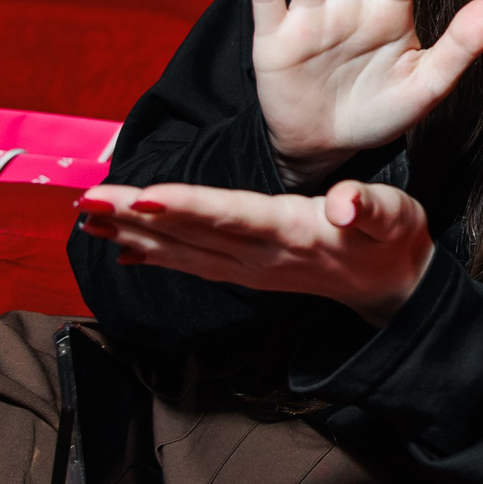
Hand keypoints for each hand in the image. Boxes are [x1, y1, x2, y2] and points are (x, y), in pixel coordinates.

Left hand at [76, 180, 434, 326]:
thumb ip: (369, 209)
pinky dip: (155, 255)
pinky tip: (123, 248)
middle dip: (135, 215)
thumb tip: (344, 206)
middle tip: (86, 200)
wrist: (393, 287)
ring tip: (88, 218)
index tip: (143, 196)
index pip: (231, 215)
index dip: (186, 207)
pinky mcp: (247, 273)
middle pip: (190, 231)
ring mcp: (250, 269)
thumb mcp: (395, 217)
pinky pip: (192, 264)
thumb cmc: (392, 239)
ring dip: (132, 233)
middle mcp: (262, 254)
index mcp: (293, 231)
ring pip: (182, 249)